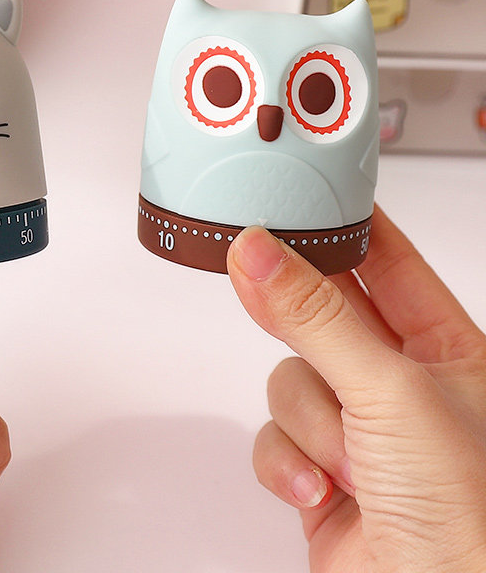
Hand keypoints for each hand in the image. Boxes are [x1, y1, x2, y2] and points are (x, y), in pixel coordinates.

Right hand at [227, 206, 485, 571]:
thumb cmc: (468, 522)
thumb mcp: (390, 391)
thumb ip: (315, 314)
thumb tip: (259, 252)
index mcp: (450, 353)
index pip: (392, 262)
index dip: (351, 226)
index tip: (306, 192)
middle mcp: (403, 386)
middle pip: (325, 312)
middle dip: (296, 309)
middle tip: (252, 265)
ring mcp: (359, 430)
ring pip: (291, 376)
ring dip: (308, 419)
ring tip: (347, 458)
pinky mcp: (319, 470)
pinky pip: (274, 435)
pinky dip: (287, 461)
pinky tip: (320, 489)